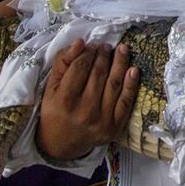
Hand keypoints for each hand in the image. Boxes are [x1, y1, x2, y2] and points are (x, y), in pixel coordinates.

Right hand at [36, 40, 139, 160]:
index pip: (80, 68)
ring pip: (114, 85)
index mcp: (64, 100)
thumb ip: (63, 62)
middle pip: (98, 75)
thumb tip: (81, 42)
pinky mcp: (114, 127)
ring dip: (120, 63)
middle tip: (106, 46)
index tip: (91, 46)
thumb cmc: (55, 109)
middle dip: (104, 56)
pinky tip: (133, 69)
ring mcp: (101, 120)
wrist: (60, 143)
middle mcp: (83, 111)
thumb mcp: (51, 86)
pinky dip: (131, 84)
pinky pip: (126, 102)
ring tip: (122, 49)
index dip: (87, 53)